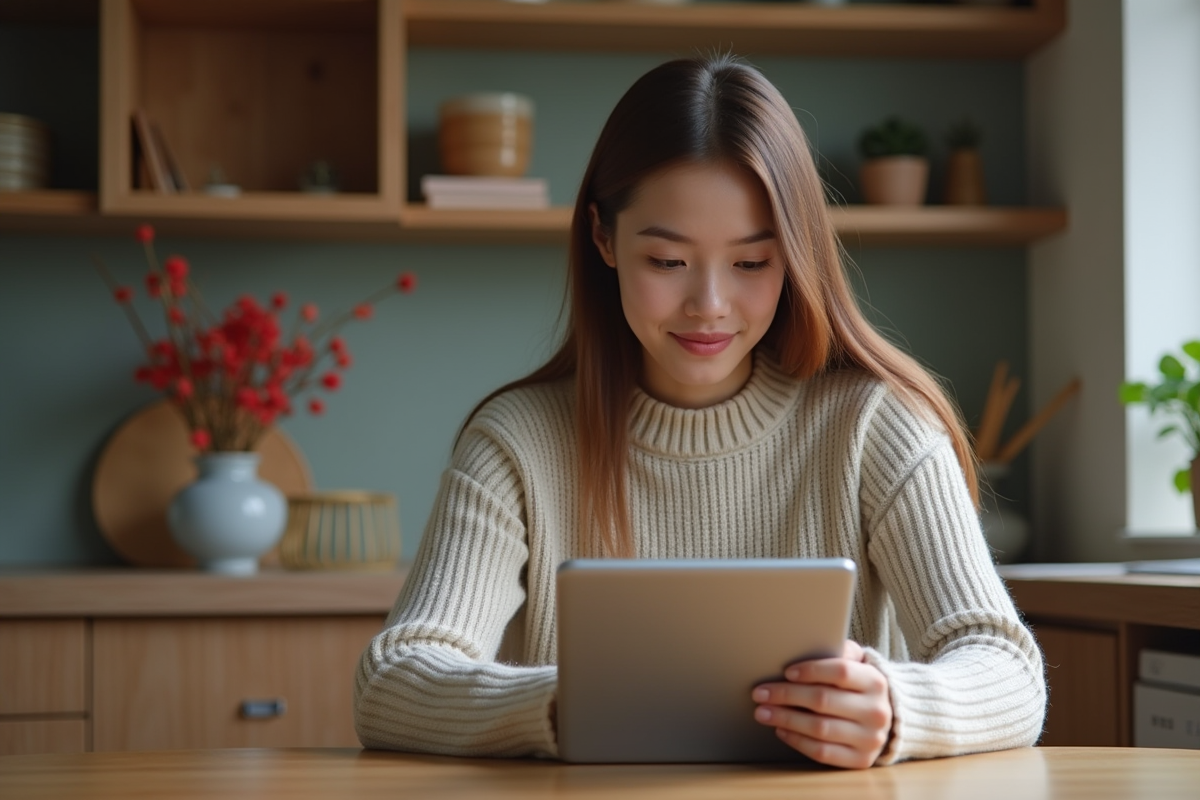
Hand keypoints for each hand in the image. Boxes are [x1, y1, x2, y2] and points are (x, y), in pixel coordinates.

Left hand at [751, 640, 891, 768]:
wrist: (886, 720)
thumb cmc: (859, 686)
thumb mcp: (857, 663)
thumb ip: (839, 651)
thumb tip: (804, 645)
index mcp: (875, 681)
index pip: (840, 671)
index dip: (810, 670)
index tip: (786, 672)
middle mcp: (876, 711)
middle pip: (823, 700)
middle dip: (786, 695)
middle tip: (760, 693)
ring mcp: (870, 739)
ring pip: (819, 728)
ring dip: (785, 719)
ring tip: (763, 712)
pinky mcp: (861, 760)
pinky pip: (822, 752)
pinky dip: (797, 741)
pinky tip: (781, 730)